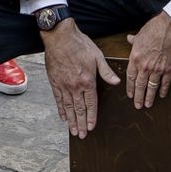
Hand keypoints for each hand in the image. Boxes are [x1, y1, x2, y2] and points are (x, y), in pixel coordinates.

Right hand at [42, 20, 120, 137]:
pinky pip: (58, 100)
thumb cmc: (79, 44)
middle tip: (82, 135)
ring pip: (68, 107)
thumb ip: (106, 71)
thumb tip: (116, 82)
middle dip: (81, 123)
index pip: (91, 104)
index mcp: (87, 80)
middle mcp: (75, 86)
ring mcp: (64, 85)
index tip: (91, 127)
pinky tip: (63, 117)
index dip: (91, 117)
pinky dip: (61, 110)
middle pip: (79, 109)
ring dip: (71, 121)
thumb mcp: (97, 56)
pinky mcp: (54, 82)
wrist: (60, 36)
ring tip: (73, 131)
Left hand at [125, 12, 170, 109]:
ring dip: (149, 97)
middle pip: (140, 85)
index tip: (130, 95)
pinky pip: (165, 83)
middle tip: (137, 106)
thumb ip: (134, 41)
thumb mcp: (140, 34)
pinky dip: (163, 90)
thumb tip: (129, 39)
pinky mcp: (169, 69)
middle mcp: (145, 66)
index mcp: (135, 58)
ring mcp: (157, 69)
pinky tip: (162, 95)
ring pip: (152, 87)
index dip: (130, 87)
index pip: (130, 77)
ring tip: (148, 104)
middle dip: (138, 97)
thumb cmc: (154, 28)